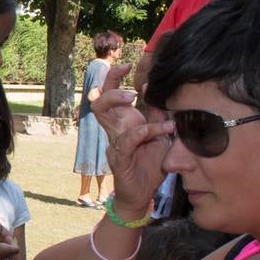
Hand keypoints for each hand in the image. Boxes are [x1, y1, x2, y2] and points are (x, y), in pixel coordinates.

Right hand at [91, 63, 173, 212]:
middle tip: (123, 69)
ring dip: (117, 99)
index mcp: (123, 122)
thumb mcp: (160, 136)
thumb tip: (156, 89)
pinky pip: (125, 140)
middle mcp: (114, 129)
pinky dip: (141, 132)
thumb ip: (157, 115)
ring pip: (103, 113)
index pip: (111, 94)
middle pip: (99, 98)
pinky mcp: (118, 158)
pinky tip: (155, 129)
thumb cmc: (149, 165)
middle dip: (109, 80)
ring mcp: (114, 142)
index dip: (115, 76)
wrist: (142, 195)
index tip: (129, 63)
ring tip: (134, 96)